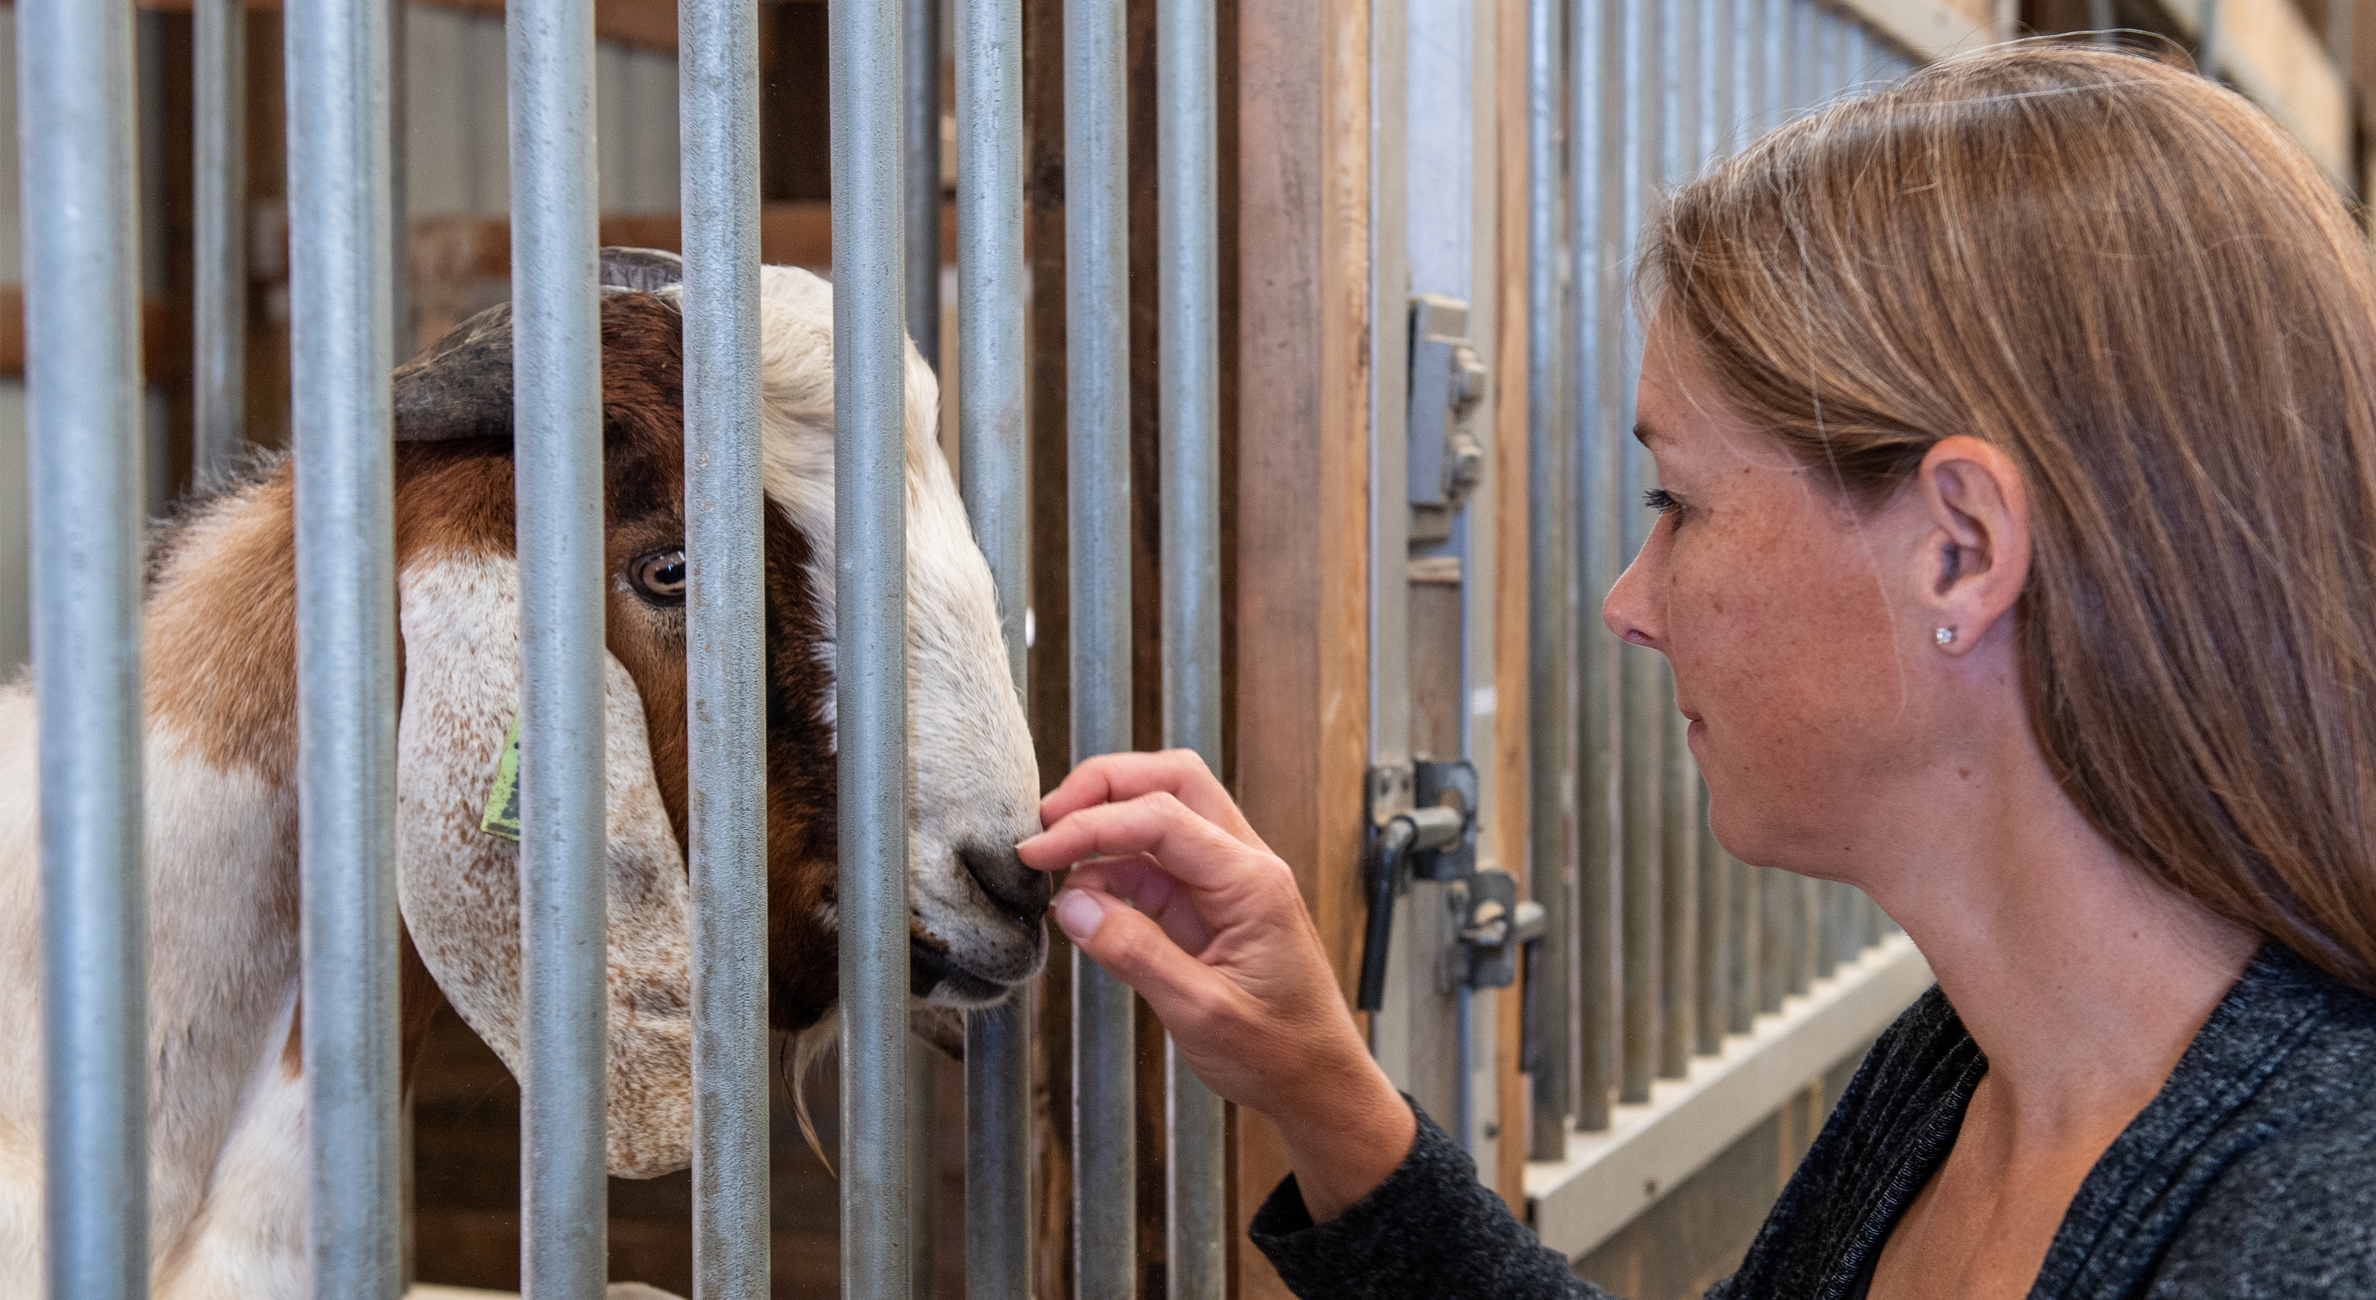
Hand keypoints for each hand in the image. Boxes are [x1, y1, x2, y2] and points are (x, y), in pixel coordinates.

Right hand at [1017, 750, 1415, 1221]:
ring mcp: (1227, 880)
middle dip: (1103, 788)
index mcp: (1253, 882)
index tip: (1038, 850)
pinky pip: (1156, 862)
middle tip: (1046, 823)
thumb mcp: (1201, 1013)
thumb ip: (1136, 954)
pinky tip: (1082, 898)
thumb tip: (1072, 905)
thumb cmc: (1278, 1053)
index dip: (1092, 825)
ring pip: (1164, 811)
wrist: (1317, 1084)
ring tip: (1053, 863)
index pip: (1162, 818)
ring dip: (1106, 824)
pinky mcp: (1209, 902)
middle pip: (1172, 782)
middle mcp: (1245, 865)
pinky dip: (1113, 867)